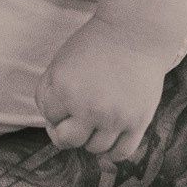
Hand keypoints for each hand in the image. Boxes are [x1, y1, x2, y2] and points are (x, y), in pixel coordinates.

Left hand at [36, 17, 169, 159]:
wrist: (134, 33)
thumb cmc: (94, 45)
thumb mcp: (61, 62)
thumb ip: (49, 91)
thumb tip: (51, 123)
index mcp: (64, 90)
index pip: (50, 117)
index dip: (55, 109)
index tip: (66, 98)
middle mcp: (88, 108)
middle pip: (68, 141)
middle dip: (66, 133)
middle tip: (75, 122)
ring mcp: (114, 118)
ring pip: (95, 149)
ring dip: (90, 139)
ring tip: (95, 122)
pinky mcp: (137, 122)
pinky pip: (121, 152)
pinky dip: (113, 152)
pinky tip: (110, 137)